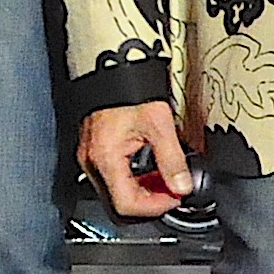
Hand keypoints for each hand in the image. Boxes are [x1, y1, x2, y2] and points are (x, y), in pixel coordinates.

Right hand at [80, 100, 195, 220]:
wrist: (111, 67)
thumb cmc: (127, 89)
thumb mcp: (158, 124)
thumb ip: (172, 160)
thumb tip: (182, 185)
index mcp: (105, 158)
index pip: (127, 204)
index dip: (155, 206)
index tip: (175, 197)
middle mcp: (92, 161)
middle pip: (119, 202)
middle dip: (150, 201)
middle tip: (172, 190)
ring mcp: (90, 156)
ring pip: (116, 192)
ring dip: (143, 191)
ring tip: (165, 178)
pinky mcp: (94, 149)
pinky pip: (112, 177)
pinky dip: (134, 179)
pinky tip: (150, 168)